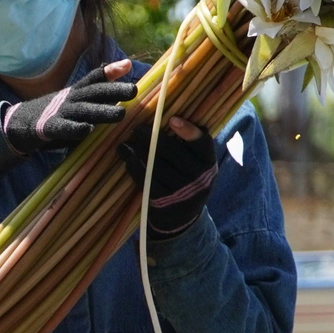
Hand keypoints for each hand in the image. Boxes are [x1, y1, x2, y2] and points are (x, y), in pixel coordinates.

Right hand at [1, 60, 137, 154]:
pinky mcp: (50, 128)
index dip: (110, 71)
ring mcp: (60, 112)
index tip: (127, 65)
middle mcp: (70, 99)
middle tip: (133, 90)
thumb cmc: (54, 113)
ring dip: (102, 111)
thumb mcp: (75, 98)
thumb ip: (97, 88)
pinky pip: (64, 128)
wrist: (18, 123)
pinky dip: (75, 128)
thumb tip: (124, 68)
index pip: (94, 78)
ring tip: (120, 114)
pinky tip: (87, 130)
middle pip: (94, 92)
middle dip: (114, 90)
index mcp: (76, 92)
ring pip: (84, 110)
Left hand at [117, 116, 216, 236]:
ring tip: (125, 143)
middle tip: (137, 128)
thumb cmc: (187, 179)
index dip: (189, 131)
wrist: (182, 216)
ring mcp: (181, 192)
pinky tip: (127, 158)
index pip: (202, 144)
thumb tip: (167, 116)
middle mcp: (198, 177)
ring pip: (156, 166)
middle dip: (153, 138)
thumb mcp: (196, 163)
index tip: (172, 119)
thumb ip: (189, 144)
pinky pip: (146, 180)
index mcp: (208, 162)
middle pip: (173, 153)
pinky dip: (135, 167)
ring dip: (138, 152)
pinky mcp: (163, 202)